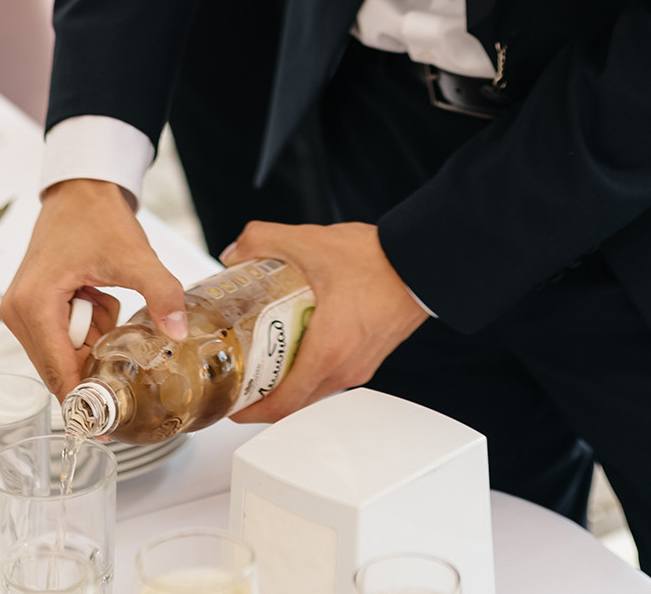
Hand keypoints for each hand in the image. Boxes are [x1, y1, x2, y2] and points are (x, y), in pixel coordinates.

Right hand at [4, 179, 187, 395]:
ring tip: (106, 299)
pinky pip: (62, 338)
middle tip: (123, 335)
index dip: (83, 401)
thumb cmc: (98, 218)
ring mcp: (20, 310)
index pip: (58, 371)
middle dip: (95, 360)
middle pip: (59, 367)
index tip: (107, 427)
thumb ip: (160, 293)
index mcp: (34, 303)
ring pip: (63, 354)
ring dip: (92, 339)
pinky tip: (97, 296)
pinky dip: (86, 328)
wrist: (81, 191)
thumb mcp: (134, 256)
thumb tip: (176, 331)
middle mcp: (17, 311)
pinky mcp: (29, 307)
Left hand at [222, 220, 428, 423]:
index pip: (283, 404)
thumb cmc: (378, 261)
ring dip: (288, 382)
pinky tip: (299, 343)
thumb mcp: (309, 242)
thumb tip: (235, 252)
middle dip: (263, 396)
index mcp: (328, 351)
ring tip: (264, 360)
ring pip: (315, 389)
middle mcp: (346, 368)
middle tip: (240, 380)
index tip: (232, 406)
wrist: (419, 261)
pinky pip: (332, 375)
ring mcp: (360, 365)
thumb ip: (263, 240)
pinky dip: (309, 369)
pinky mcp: (369, 356)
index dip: (251, 411)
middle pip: (296, 402)